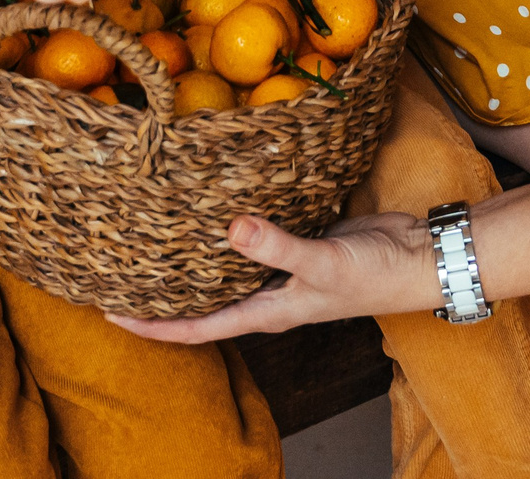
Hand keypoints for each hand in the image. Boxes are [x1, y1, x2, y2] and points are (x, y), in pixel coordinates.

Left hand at [109, 210, 437, 341]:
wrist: (417, 258)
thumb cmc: (374, 275)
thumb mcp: (323, 263)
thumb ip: (277, 247)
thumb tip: (231, 228)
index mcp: (267, 311)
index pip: (197, 328)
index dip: (154, 325)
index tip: (112, 312)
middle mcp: (267, 293)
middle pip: (203, 300)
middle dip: (163, 291)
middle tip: (120, 268)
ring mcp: (282, 266)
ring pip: (225, 265)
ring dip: (193, 256)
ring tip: (151, 233)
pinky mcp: (297, 238)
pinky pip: (253, 235)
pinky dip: (230, 223)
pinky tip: (210, 200)